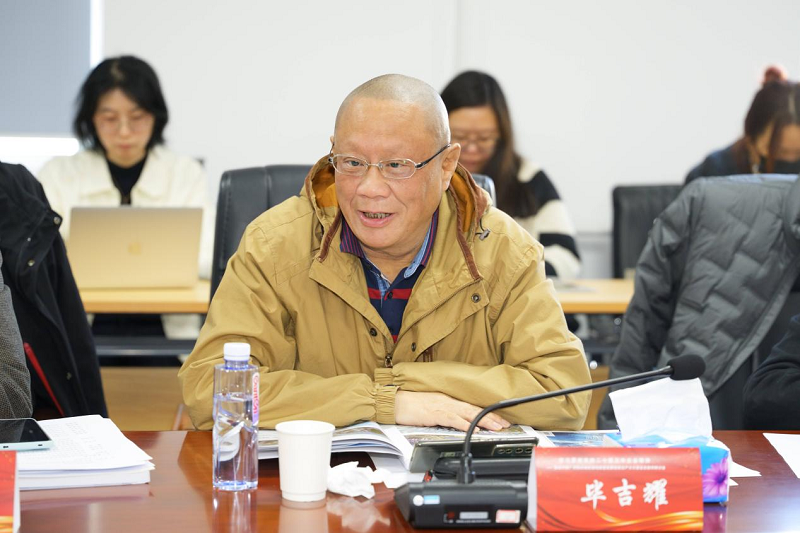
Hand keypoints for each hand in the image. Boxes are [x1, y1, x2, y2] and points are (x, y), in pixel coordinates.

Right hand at [394, 391, 510, 431]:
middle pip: (473, 409)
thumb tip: (457, 422)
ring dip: (483, 421)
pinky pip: (451, 419)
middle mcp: (447, 401)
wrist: (393, 401)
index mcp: (447, 400)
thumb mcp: (430, 408)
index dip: (487, 414)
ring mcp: (441, 406)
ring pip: (467, 413)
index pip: (471, 407)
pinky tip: (472, 429)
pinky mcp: (433, 413)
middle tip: (505, 424)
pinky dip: (463, 424)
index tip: (499, 419)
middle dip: (491, 417)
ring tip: (496, 427)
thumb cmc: (409, 406)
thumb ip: (444, 414)